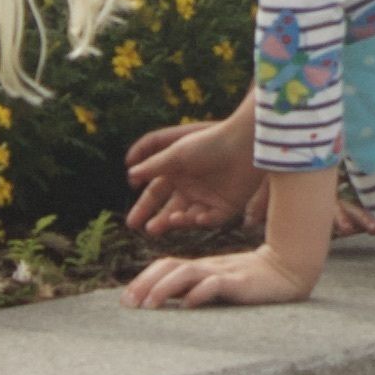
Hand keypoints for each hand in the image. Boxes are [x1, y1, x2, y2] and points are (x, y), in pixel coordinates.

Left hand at [122, 244, 324, 308]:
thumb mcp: (217, 284)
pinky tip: (188, 305)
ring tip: (150, 306)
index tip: (125, 300)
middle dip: (145, 283)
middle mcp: (207, 267)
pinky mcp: (240, 282)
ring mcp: (223, 273)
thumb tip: (164, 302)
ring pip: (187, 273)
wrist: (288, 270)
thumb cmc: (250, 281)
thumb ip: (194, 288)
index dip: (142, 279)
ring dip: (164, 288)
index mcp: (200, 267)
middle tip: (128, 304)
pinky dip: (200, 293)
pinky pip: (216, 284)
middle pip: (169, 266)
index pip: (164, 265)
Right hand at [124, 110, 264, 238]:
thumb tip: (131, 173)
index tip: (133, 219)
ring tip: (171, 220)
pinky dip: (202, 219)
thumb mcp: (177, 154)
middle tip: (145, 230)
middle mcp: (191, 187)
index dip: (144, 206)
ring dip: (177, 221)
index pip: (156, 193)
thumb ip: (153, 165)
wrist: (244, 145)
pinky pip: (211, 218)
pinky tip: (197, 216)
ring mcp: (209, 198)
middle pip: (169, 210)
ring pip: (188, 217)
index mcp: (177, 172)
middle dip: (157, 221)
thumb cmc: (209, 144)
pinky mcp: (227, 206)